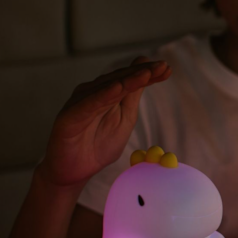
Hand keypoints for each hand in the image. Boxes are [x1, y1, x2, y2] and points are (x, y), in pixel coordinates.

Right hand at [37, 56, 170, 186]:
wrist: (75, 171)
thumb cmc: (98, 145)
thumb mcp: (125, 119)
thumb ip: (133, 95)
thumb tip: (146, 70)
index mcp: (106, 93)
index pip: (130, 79)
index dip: (149, 73)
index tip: (168, 68)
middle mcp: (92, 92)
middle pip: (121, 78)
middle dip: (143, 72)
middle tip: (163, 66)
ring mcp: (80, 102)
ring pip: (107, 88)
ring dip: (128, 79)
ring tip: (147, 73)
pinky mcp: (70, 117)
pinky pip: (89, 104)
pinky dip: (103, 95)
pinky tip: (118, 88)